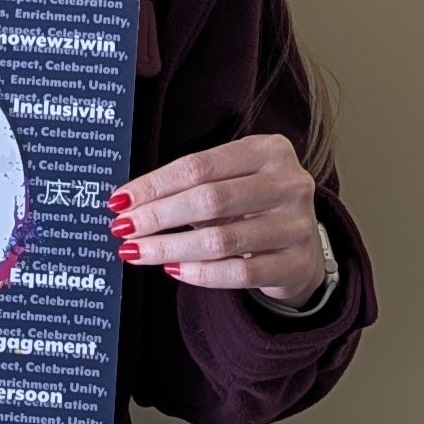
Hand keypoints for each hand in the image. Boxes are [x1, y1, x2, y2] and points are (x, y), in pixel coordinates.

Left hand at [111, 134, 329, 306]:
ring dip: (170, 248)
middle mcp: (289, 183)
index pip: (200, 166)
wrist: (303, 249)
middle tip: (123, 229)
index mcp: (268, 150)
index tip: (120, 201)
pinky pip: (239, 273)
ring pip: (222, 240)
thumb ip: (189, 187)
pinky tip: (173, 270)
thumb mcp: (231, 183)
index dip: (155, 185)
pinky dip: (201, 273)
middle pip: (209, 199)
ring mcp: (298, 225)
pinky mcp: (297, 263)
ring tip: (138, 252)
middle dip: (158, 216)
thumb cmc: (252, 208)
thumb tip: (128, 203)